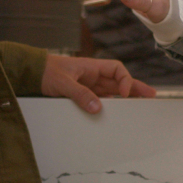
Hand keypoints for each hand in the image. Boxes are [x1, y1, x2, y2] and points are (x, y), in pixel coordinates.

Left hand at [41, 54, 155, 113]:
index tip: (125, 91)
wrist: (31, 74)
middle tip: (151, 96)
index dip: (124, 79)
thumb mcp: (62, 82)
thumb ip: (79, 94)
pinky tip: (118, 115)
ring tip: (140, 108)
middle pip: (119, 82)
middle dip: (135, 89)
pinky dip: (110, 107)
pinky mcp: (83, 96)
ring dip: (125, 99)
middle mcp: (93, 77)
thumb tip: (97, 107)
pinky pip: (100, 101)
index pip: (116, 69)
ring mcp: (89, 87)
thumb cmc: (46, 71)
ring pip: (112, 93)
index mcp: (91, 67)